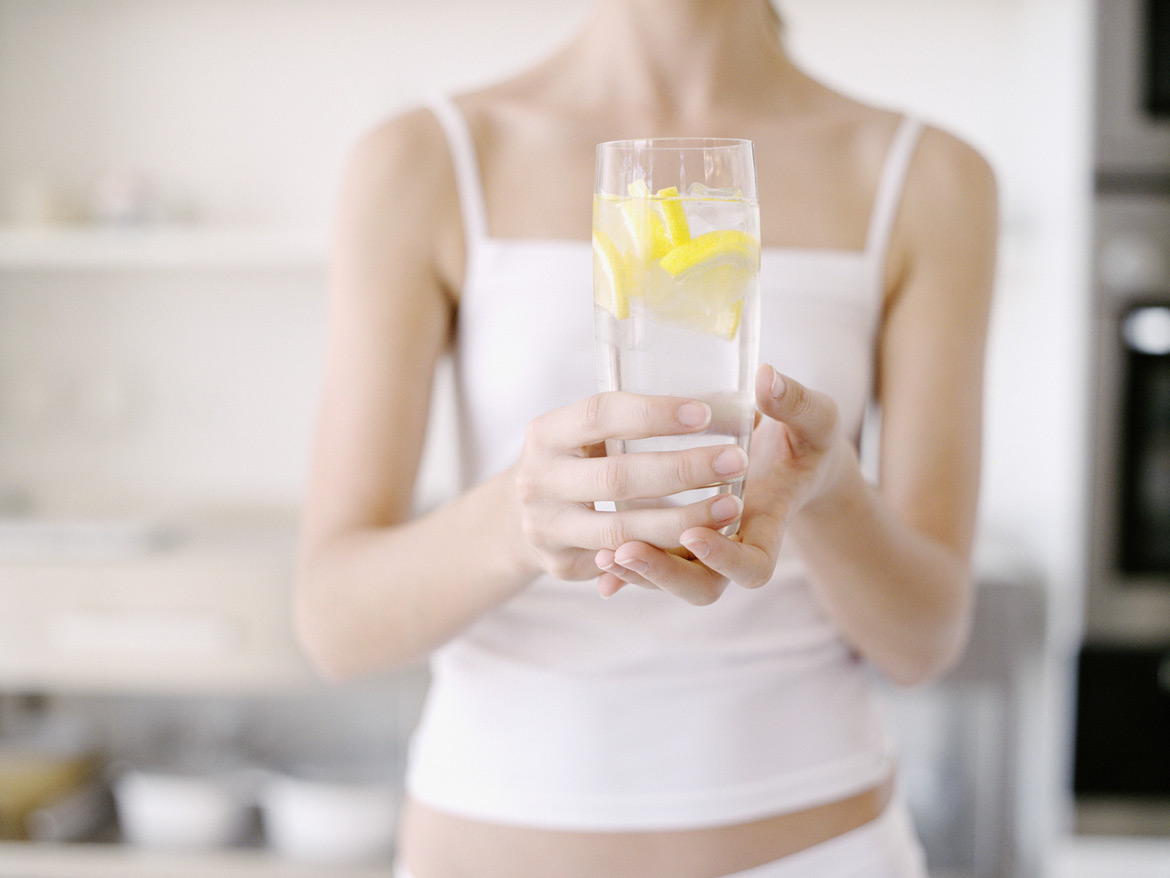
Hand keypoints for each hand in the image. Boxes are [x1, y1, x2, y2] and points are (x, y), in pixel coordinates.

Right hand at [512, 392, 749, 581]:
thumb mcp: (582, 431)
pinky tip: (705, 542)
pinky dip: (665, 554)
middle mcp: (538, 481)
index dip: (654, 414)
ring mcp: (546, 527)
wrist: (522, 514)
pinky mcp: (561, 564)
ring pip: (623, 532)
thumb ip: (628, 421)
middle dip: (682, 470)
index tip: (705, 414)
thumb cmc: (575, 460)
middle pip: (617, 477)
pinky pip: (622, 564)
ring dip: (683, 521)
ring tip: (730, 506)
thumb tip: (716, 401)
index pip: (601, 415)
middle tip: (736, 460)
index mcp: (546, 434)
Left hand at [594, 365, 840, 602]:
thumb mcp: (814, 419)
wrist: (794, 461)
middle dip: (664, 573)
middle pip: (702, 587)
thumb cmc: (805, 440)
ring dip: (638, 571)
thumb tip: (765, 378)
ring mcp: (705, 548)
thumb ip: (794, 403)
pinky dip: (626, 570)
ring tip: (603, 554)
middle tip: (626, 551)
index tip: (695, 531)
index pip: (753, 566)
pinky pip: (651, 564)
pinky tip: (597, 563)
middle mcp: (736, 547)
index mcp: (772, 524)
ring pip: (670, 580)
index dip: (725, 558)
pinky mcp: (680, 540)